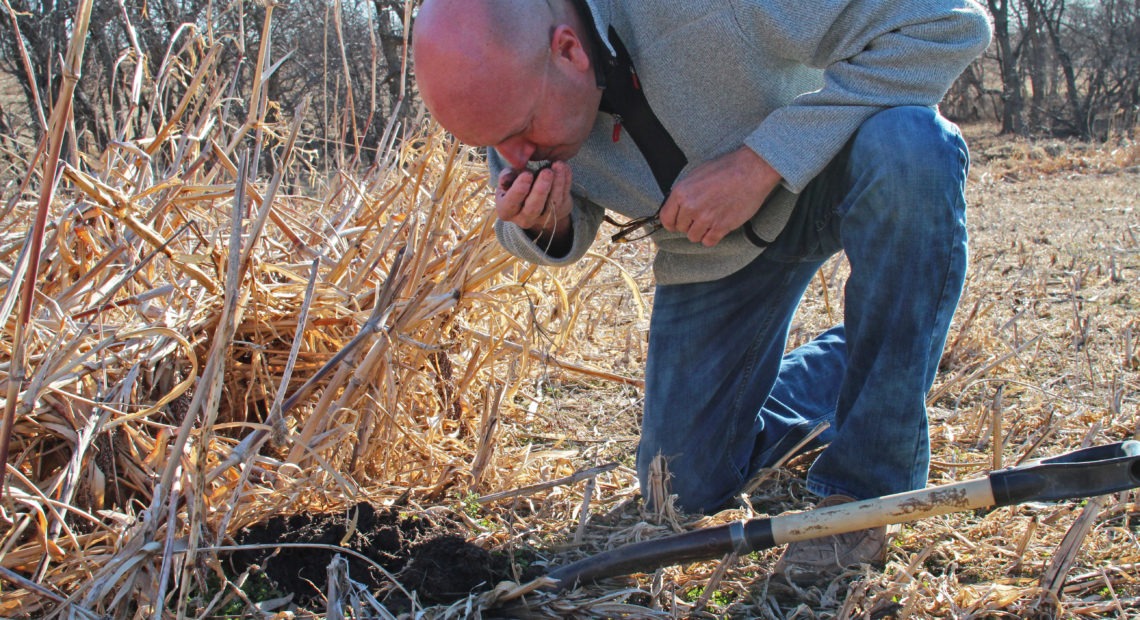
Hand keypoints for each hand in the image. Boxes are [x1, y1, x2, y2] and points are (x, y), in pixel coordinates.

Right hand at [495, 161, 572, 247]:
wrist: (533, 196)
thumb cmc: (516, 185)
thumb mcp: (508, 180)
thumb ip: (506, 177)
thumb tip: (507, 176)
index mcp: (506, 210)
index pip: (510, 203)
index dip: (518, 190)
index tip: (527, 174)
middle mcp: (523, 219)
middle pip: (533, 207)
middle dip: (541, 189)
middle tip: (546, 172)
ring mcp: (543, 218)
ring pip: (552, 203)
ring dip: (557, 183)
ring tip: (558, 165)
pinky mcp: (558, 212)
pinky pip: (563, 197)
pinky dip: (565, 181)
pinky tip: (564, 167)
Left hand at [659, 147, 782, 246]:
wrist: (751, 170)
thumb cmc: (725, 169)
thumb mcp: (696, 174)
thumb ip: (684, 192)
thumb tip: (677, 205)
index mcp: (681, 192)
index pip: (666, 218)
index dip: (670, 223)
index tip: (675, 225)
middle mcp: (691, 207)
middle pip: (681, 228)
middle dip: (689, 225)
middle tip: (701, 217)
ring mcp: (706, 218)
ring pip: (694, 237)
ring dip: (700, 232)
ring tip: (710, 221)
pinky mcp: (721, 226)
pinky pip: (709, 241)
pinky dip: (712, 237)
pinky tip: (717, 228)